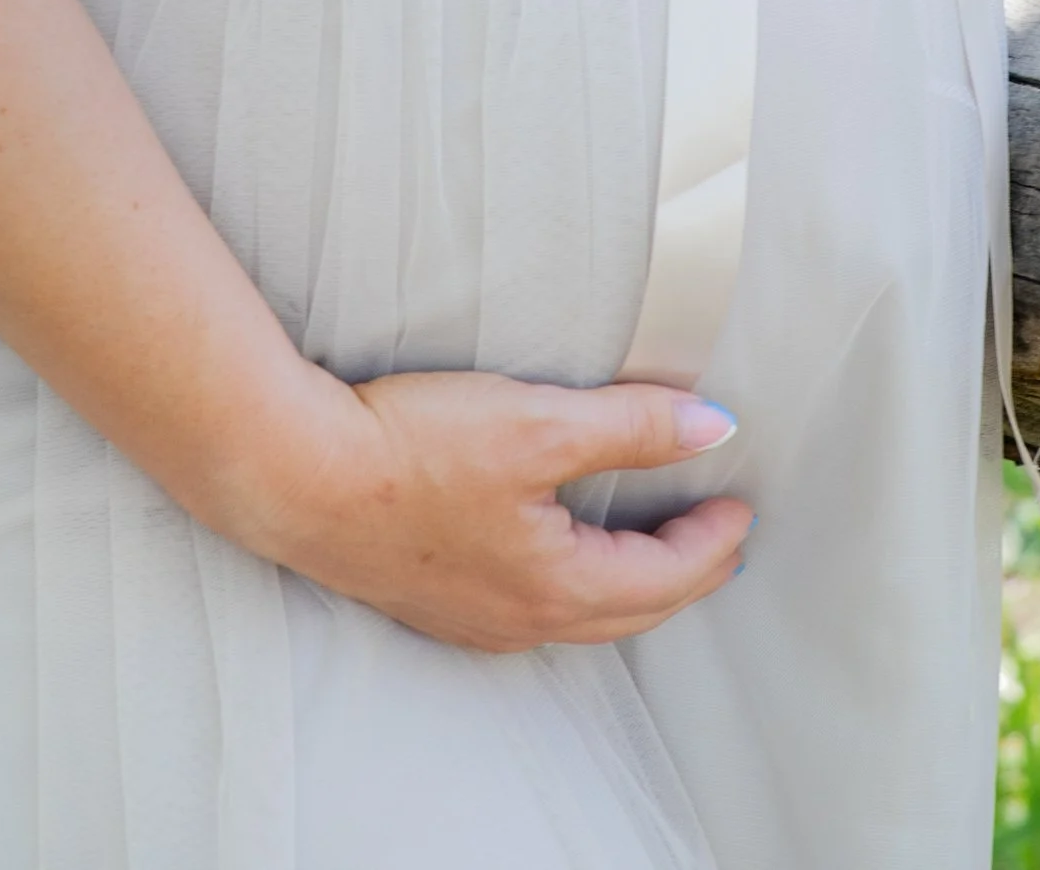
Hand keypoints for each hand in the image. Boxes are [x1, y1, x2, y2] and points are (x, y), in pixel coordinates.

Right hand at [228, 365, 753, 652]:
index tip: (742, 503)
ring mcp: (474, 617)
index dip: (713, 539)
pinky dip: (575, 582)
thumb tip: (712, 425)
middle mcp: (521, 619)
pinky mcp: (435, 597)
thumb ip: (634, 425)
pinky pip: (533, 606)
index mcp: (558, 585)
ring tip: (654, 548)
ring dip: (630, 583)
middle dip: (684, 574)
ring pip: (581, 614)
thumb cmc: (411, 449)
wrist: (297, 475)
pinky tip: (562, 556)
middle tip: (717, 538)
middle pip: (630, 609)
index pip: (666, 576)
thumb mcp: (538, 420)